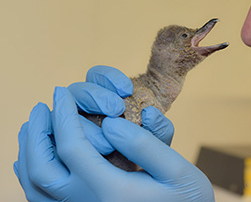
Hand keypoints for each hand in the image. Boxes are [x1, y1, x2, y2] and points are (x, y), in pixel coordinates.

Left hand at [14, 66, 213, 200]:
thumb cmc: (187, 200)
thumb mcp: (178, 170)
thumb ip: (145, 145)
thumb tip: (111, 124)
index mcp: (111, 191)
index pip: (72, 147)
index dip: (63, 115)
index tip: (61, 93)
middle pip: (41, 168)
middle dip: (37, 133)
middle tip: (42, 106)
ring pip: (35, 186)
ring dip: (29, 152)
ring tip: (33, 127)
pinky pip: (42, 199)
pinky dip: (31, 175)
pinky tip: (37, 158)